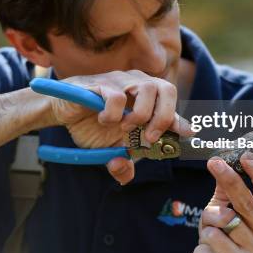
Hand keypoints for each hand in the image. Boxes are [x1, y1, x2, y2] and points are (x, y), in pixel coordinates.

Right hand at [48, 70, 192, 183]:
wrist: (63, 112)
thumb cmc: (91, 125)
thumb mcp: (109, 149)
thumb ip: (120, 161)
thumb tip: (126, 171)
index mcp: (145, 98)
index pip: (171, 103)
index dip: (180, 119)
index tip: (188, 134)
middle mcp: (137, 84)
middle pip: (167, 88)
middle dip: (164, 116)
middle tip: (150, 137)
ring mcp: (120, 80)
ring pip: (147, 88)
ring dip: (141, 115)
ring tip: (125, 128)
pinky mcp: (101, 82)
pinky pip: (118, 96)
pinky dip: (114, 114)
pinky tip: (104, 120)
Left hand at [190, 153, 252, 252]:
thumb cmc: (223, 233)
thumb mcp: (226, 206)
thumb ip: (228, 186)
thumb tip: (224, 159)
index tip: (245, 155)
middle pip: (248, 203)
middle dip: (230, 181)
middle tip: (215, 163)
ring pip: (228, 220)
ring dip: (212, 217)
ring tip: (212, 225)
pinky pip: (218, 237)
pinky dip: (209, 233)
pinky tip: (211, 239)